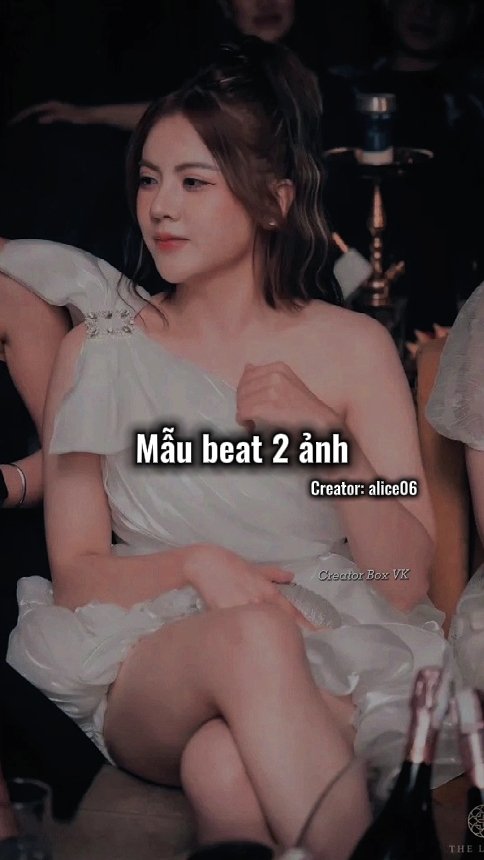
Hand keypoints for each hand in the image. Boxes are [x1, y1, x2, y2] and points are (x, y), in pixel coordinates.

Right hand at [10, 101, 90, 125]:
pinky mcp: (58, 113)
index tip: (16, 121)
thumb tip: (39, 119)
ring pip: (38, 111)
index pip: (33, 109)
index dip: (24, 114)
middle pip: (33, 109)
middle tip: (13, 123)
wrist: (90, 114)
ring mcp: (54, 108)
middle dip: (23, 115)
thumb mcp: (66, 116)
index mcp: (51, 105)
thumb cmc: (80, 115)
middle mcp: (51, 104)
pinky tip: (36, 123)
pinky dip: (37, 118)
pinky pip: (44, 114)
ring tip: (19, 122)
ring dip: (29, 116)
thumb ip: (53, 117)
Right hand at [185, 545, 314, 629]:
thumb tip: (291, 577)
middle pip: (281, 622)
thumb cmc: (229, 564)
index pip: (292, 609)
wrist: (205, 564)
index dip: (307, 619)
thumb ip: (274, 574)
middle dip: (293, 631)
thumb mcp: (255, 568)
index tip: (321, 628)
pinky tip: (253, 641)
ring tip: (284, 647)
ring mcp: (244, 609)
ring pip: (263, 626)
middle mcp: (259, 601)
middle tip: (307, 640)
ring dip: (273, 634)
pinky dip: (250, 634)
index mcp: (267, 590)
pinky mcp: (228, 616)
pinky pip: (243, 628)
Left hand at [236, 361, 341, 433]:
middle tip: (250, 416)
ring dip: (243, 415)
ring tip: (253, 422)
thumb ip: (265, 376)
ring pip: (241, 402)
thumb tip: (247, 367)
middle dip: (242, 404)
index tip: (249, 403)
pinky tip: (252, 426)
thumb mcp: (286, 384)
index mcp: (278, 368)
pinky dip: (244, 421)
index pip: (247, 376)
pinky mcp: (269, 405)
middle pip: (242, 389)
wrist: (321, 422)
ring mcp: (272, 389)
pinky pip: (244, 412)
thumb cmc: (305, 409)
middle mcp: (275, 375)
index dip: (244, 392)